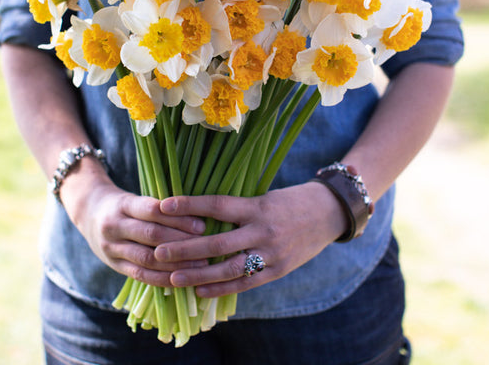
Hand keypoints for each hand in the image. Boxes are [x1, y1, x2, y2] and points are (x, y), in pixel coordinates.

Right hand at [67, 176, 207, 286]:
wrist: (88, 212)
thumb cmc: (122, 203)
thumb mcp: (135, 197)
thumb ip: (159, 207)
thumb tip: (198, 214)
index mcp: (122, 204)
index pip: (153, 210)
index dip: (178, 218)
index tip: (201, 223)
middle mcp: (114, 226)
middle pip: (151, 234)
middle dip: (181, 240)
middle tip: (206, 244)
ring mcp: (112, 248)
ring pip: (146, 258)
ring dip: (175, 263)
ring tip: (200, 264)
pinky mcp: (113, 265)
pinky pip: (140, 275)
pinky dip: (161, 279)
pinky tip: (181, 279)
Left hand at [154, 182, 346, 296]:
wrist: (328, 213)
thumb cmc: (290, 200)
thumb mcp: (263, 197)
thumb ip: (237, 209)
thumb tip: (199, 215)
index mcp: (257, 206)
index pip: (218, 204)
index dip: (190, 205)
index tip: (164, 205)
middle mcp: (263, 230)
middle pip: (218, 241)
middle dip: (186, 247)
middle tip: (159, 250)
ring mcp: (272, 253)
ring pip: (230, 268)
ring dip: (199, 274)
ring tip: (173, 277)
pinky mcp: (278, 271)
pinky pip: (246, 283)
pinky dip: (221, 288)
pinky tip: (200, 291)